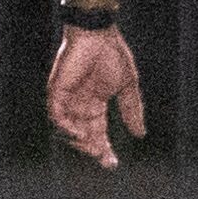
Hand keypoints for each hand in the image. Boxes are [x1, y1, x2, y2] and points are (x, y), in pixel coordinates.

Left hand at [46, 26, 143, 169]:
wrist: (98, 35)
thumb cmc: (113, 55)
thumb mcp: (127, 86)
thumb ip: (132, 110)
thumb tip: (140, 134)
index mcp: (96, 104)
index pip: (98, 132)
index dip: (105, 148)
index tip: (114, 163)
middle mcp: (79, 105)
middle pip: (84, 136)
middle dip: (94, 151)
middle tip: (107, 161)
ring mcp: (66, 99)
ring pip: (67, 130)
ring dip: (80, 142)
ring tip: (95, 148)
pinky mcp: (57, 91)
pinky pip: (57, 116)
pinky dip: (67, 127)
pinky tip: (81, 133)